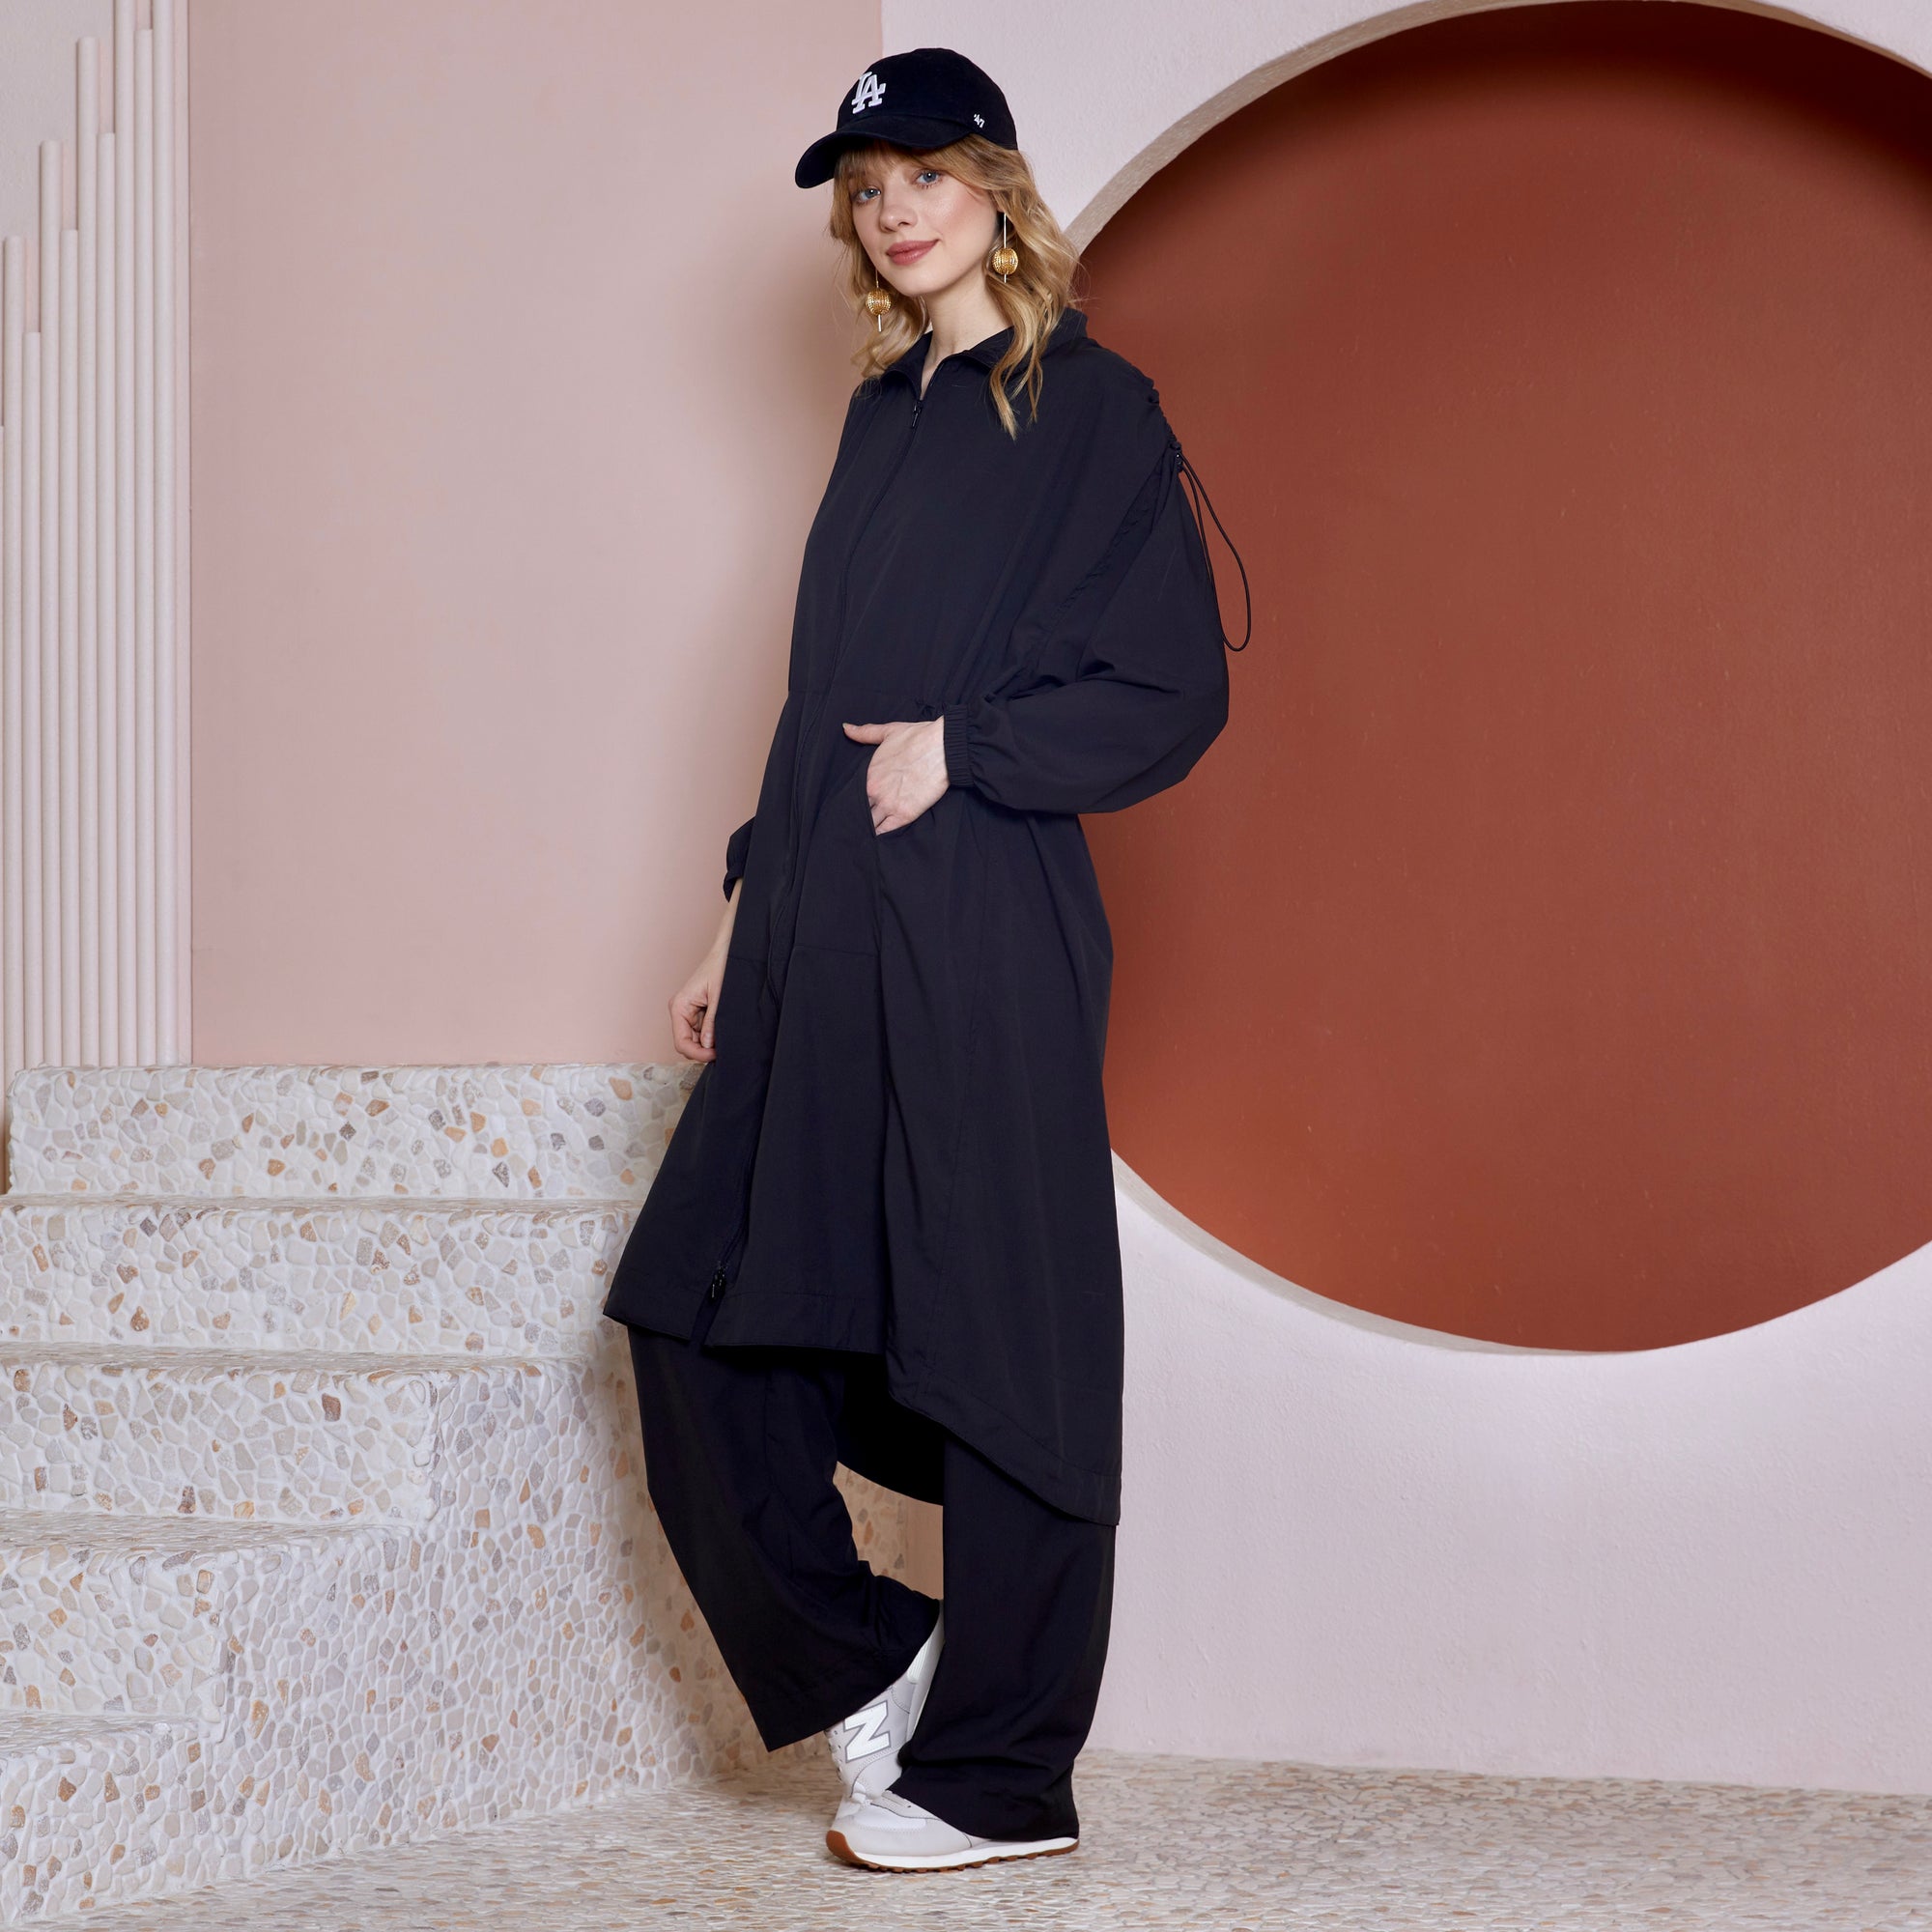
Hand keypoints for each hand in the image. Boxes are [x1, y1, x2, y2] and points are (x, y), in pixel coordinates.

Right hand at [669, 938, 728, 1060]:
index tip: (716, 1055)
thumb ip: (712, 1022)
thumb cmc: (722, 967)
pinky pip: (704, 1032)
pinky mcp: (700, 1012)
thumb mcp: (719, 997)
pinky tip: (725, 1031)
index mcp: (679, 1006)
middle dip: (704, 1050)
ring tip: (727, 1037)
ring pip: (697, 1040)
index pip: (681, 1042)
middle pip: (688, 1044)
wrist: (729, 951)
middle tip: (724, 1050)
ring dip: (710, 1043)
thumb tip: (708, 1045)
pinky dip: (714, 1035)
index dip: (698, 1054)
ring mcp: (690, 1013)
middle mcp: (681, 1011)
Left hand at [842, 717, 948, 834]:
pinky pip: (886, 832)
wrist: (943, 747)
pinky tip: (876, 841)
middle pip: (858, 812)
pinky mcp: (905, 815)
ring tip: (862, 837)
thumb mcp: (888, 732)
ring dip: (866, 829)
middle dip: (855, 818)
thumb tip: (845, 728)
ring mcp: (889, 804)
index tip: (849, 808)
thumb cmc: (918, 738)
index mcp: (868, 774)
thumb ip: (864, 733)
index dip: (850, 802)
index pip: (851, 795)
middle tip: (852, 827)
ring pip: (870, 824)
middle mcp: (874, 791)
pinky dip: (880, 837)